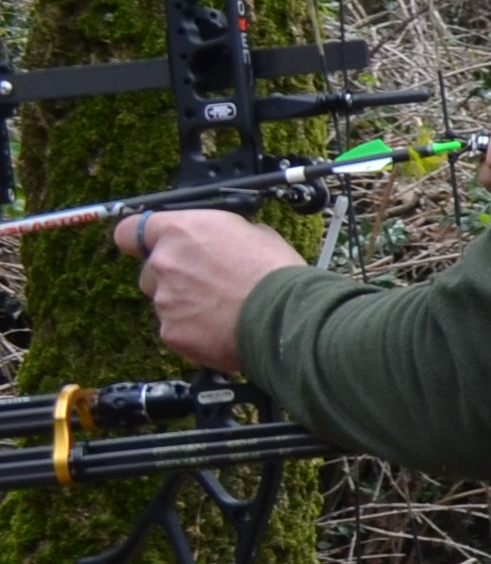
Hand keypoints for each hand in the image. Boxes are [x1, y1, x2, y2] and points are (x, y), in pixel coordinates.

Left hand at [113, 206, 305, 374]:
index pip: (130, 231)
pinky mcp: (171, 332)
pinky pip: (176, 330)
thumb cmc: (277, 274)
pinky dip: (194, 331)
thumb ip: (220, 236)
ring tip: (223, 310)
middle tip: (206, 285)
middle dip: (172, 278)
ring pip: (165, 302)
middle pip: (150, 271)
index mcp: (181, 231)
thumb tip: (218, 241)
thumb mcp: (254, 233)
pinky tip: (223, 329)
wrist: (287, 318)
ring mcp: (164, 300)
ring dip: (186, 305)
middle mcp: (164, 263)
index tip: (147, 247)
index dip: (139, 240)